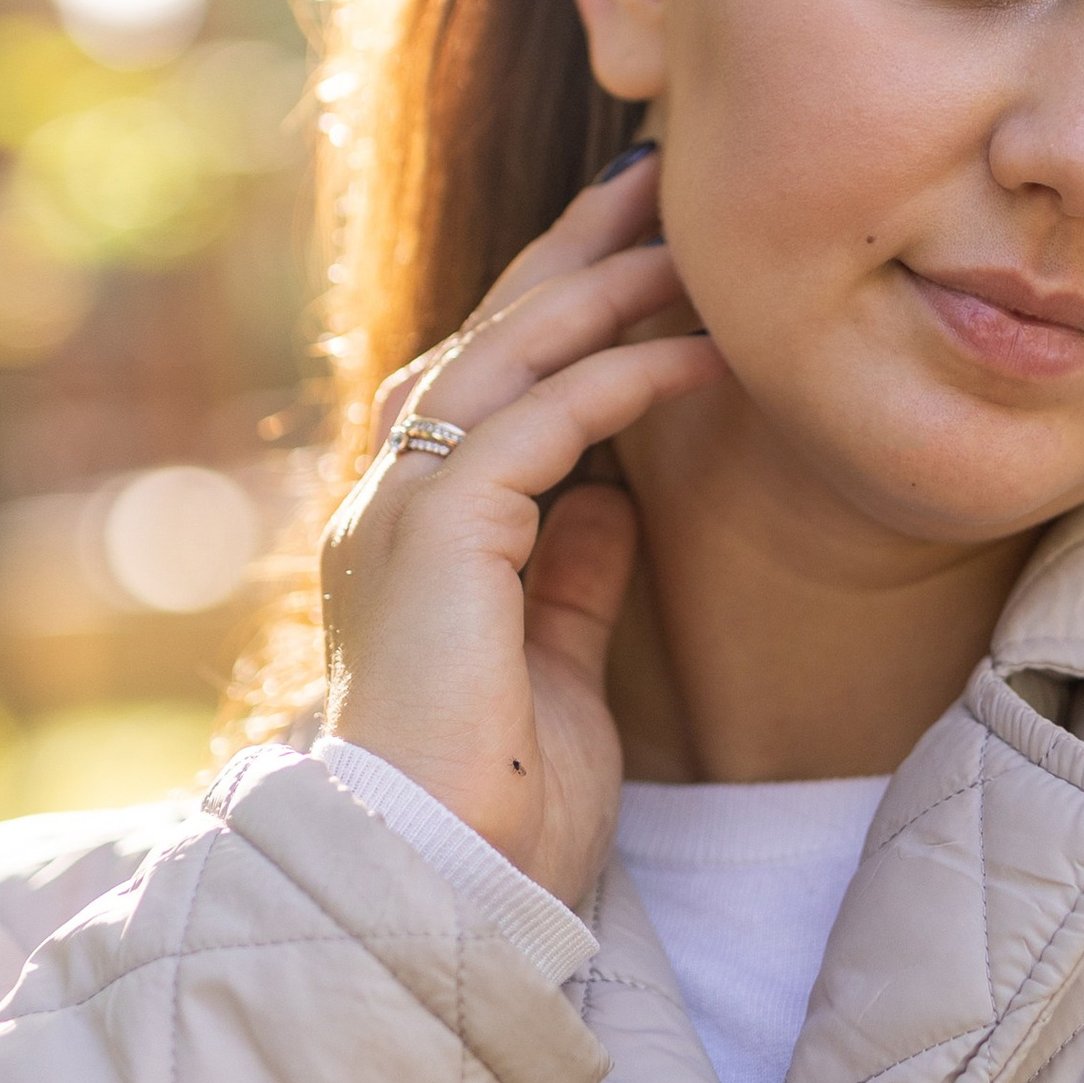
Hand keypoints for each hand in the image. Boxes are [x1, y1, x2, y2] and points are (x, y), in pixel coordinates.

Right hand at [318, 151, 722, 908]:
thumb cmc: (499, 818)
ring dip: (598, 290)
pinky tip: (696, 354)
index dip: (558, 313)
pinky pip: (537, 422)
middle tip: (656, 184)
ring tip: (687, 240)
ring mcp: (398, 519)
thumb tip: (613, 501)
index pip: (483, 390)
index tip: (640, 254)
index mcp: (410, 543)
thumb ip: (570, 578)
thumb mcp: (557, 673)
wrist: (443, 898)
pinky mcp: (437, 541)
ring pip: (500, 359)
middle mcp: (387, 513)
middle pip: (483, 341)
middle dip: (570, 257)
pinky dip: (618, 378)